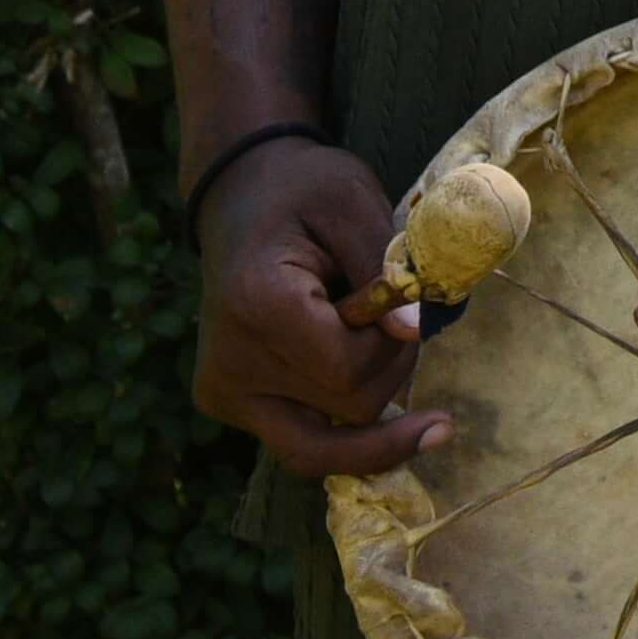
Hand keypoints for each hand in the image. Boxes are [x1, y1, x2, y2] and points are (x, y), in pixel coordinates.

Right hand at [189, 140, 443, 478]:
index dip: (394, 344)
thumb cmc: (304, 191)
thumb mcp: (354, 203)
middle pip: (346, 411)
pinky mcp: (226, 405)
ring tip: (370, 337)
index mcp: (256, 306)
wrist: (241, 195)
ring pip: (323, 447)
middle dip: (389, 367)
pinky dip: (344, 425)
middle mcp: (229, 365)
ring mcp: (223, 393)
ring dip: (368, 396)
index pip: (349, 371)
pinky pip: (301, 443)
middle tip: (391, 313)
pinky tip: (373, 388)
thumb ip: (386, 268)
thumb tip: (414, 332)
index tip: (400, 297)